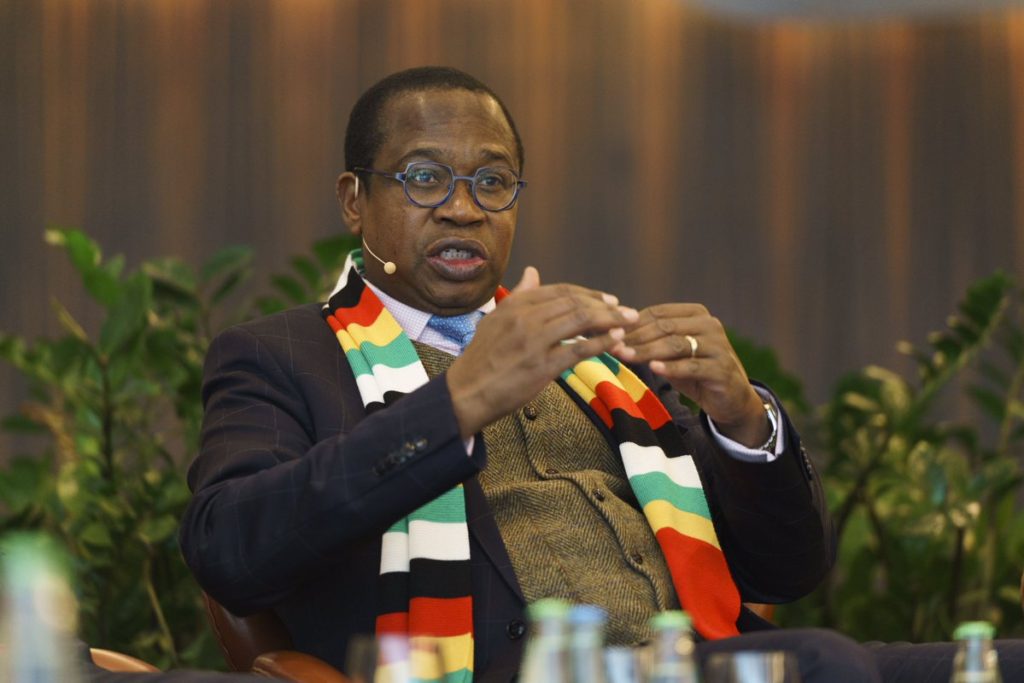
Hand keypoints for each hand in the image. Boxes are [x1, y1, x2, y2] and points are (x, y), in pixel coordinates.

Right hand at [446, 267, 637, 437]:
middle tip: (626, 311)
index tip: (609, 299)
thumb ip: (519, 296)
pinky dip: (601, 343)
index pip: (561, 291)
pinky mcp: (541, 367)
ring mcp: (534, 342)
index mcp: (515, 305)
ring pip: (580, 321)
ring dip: (610, 320)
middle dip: (606, 305)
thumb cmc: (482, 359)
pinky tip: (615, 341)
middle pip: (575, 303)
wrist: (466, 393)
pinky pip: (578, 350)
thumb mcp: (496, 320)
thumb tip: (533, 271)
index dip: (589, 293)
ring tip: (628, 323)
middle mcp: (525, 318)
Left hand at [616, 303, 768, 447]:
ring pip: (676, 345)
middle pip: (665, 327)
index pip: (658, 313)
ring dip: (647, 351)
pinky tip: (654, 369)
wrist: (729, 398)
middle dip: (636, 337)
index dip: (632, 323)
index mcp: (696, 313)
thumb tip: (613, 334)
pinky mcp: (722, 368)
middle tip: (612, 345)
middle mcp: (709, 324)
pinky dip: (671, 367)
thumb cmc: (694, 370)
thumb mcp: (671, 353)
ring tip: (625, 356)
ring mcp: (718, 345)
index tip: (608, 332)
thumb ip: (650, 341)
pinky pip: (692, 366)